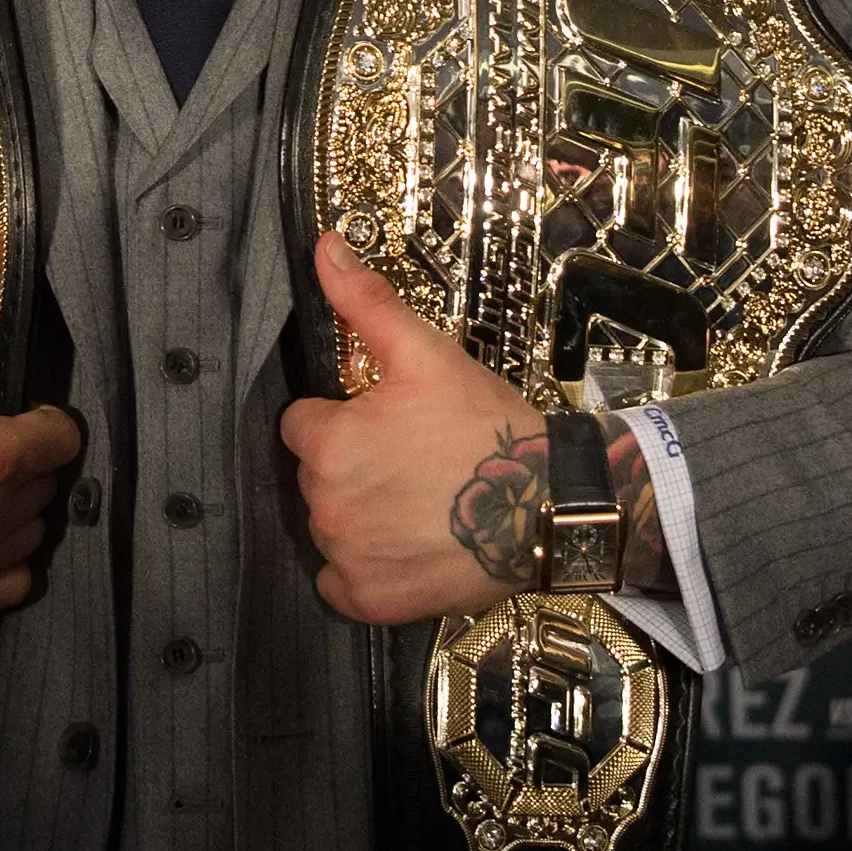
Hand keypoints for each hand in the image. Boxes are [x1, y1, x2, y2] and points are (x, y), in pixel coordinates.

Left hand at [280, 234, 671, 623]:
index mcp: (332, 443)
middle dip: (350, 465)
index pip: (301, 424)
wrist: (550, 505)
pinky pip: (340, 583)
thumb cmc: (488, 428)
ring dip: (359, 515)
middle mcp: (328, 505)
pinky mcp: (371, 600)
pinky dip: (364, 569)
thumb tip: (325, 249)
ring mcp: (348, 558)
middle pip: (315, 476)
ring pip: (329, 526)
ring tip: (416, 500)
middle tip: (408, 460)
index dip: (340, 418)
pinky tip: (405, 545)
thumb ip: (366, 303)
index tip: (382, 422)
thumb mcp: (428, 354)